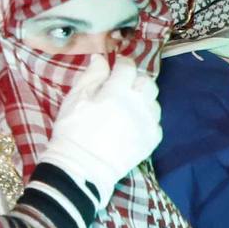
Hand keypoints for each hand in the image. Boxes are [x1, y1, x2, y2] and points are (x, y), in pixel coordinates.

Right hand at [40, 59, 163, 205]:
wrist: (81, 168)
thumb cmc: (72, 131)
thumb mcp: (74, 99)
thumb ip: (91, 76)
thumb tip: (101, 58)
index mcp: (117, 91)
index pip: (128, 67)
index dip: (122, 63)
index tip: (116, 66)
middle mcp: (137, 104)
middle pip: (147, 82)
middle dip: (136, 80)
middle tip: (123, 87)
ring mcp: (147, 124)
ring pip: (154, 102)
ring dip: (144, 100)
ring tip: (129, 107)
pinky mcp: (151, 141)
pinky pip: (156, 123)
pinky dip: (147, 120)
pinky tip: (134, 124)